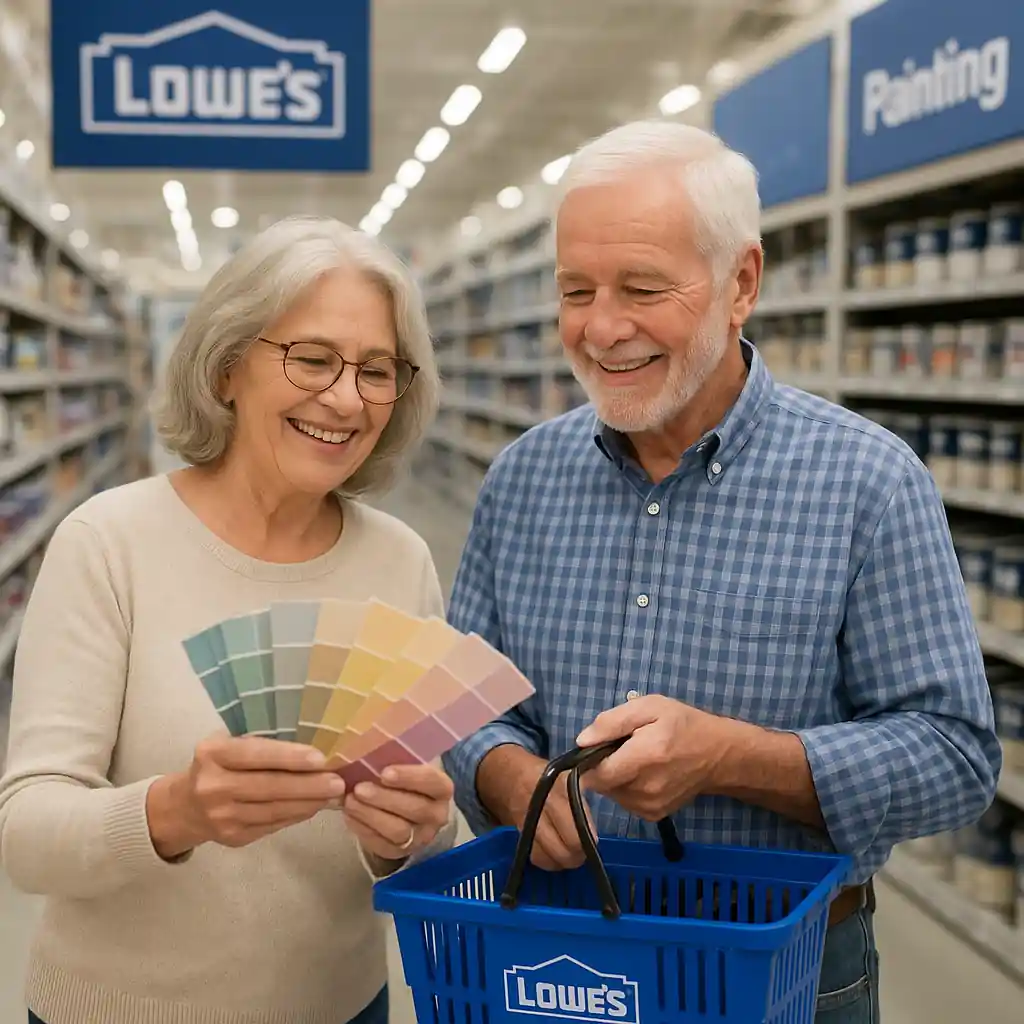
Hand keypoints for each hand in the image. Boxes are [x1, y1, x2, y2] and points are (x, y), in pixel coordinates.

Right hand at [147, 735, 345, 858]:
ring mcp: (221, 816)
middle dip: (308, 785)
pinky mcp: (232, 838)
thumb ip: (260, 747)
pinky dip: (296, 815)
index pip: (255, 755)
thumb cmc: (218, 765)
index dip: (289, 757)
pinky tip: (314, 806)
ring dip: (308, 803)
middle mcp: (213, 786)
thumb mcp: (229, 745)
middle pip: (268, 787)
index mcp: (213, 754)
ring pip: (274, 810)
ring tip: (333, 795)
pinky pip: (272, 825)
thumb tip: (313, 753)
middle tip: (338, 782)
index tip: (320, 759)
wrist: (184, 806)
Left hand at [342, 764, 452, 862]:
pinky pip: (381, 845)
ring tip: (350, 801)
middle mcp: (437, 814)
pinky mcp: (400, 852)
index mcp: (442, 788)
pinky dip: (363, 829)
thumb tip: (363, 749)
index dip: (409, 777)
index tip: (384, 772)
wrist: (404, 807)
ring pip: (398, 831)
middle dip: (384, 798)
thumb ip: (392, 756)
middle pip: (415, 809)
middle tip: (359, 788)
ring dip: (370, 815)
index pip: (431, 781)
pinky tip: (349, 815)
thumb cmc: (403, 779)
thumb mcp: (405, 763)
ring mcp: (420, 837)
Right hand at [476, 745, 594, 872]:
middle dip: (580, 853)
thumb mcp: (570, 773)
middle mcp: (543, 805)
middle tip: (587, 851)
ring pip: (552, 855)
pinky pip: (538, 858)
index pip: (577, 822)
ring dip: (567, 860)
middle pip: (566, 845)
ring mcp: (530, 822)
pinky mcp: (521, 835)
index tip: (594, 839)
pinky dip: (550, 862)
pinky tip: (558, 856)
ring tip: (574, 855)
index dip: (589, 836)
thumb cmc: (550, 777)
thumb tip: (615, 796)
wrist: (513, 776)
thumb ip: (590, 785)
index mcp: (560, 788)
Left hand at [575, 695, 729, 820]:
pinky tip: (644, 773)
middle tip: (623, 747)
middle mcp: (645, 788)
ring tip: (636, 758)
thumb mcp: (649, 707)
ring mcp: (650, 806)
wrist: (719, 755)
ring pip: (611, 794)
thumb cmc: (683, 724)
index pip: (596, 773)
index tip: (598, 746)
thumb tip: (582, 741)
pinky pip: (625, 801)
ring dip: (615, 777)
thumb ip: (612, 722)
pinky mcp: (654, 816)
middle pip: (601, 784)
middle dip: (604, 766)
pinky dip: (627, 788)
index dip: (588, 760)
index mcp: (644, 757)